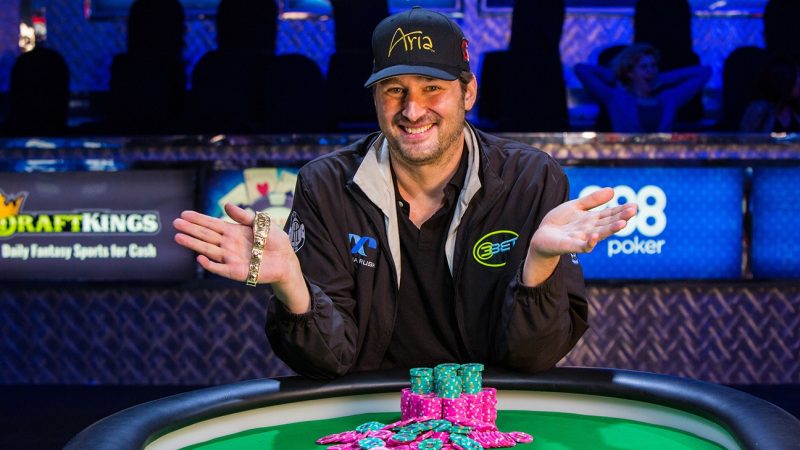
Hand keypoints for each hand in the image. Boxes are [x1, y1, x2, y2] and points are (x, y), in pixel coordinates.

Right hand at [173, 204, 309, 311]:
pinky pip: (221, 269)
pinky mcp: (236, 272)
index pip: (212, 224)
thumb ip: (244, 216)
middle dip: (191, 229)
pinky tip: (200, 258)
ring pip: (208, 250)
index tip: (184, 214)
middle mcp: (228, 245)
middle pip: (206, 236)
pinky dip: (211, 265)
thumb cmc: (275, 241)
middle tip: (175, 223)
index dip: (198, 219)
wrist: (287, 261)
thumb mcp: (262, 224)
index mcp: (233, 232)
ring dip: (194, 244)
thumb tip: (225, 205)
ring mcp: (230, 258)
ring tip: (179, 237)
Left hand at [523, 187, 636, 284]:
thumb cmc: (560, 222)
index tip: (634, 205)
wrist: (542, 236)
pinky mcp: (570, 245)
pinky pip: (581, 246)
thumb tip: (613, 190)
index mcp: (592, 220)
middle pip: (607, 223)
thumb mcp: (576, 206)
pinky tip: (594, 235)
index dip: (621, 210)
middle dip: (621, 217)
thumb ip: (592, 200)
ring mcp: (581, 238)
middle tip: (634, 210)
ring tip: (623, 223)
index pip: (609, 214)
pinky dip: (588, 243)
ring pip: (599, 234)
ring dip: (611, 229)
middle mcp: (590, 229)